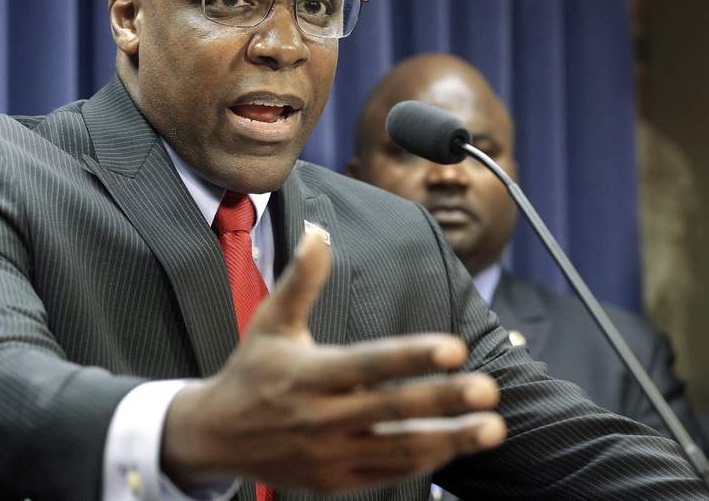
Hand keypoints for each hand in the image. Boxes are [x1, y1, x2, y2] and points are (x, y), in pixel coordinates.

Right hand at [161, 231, 505, 492]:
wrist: (215, 435)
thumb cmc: (251, 370)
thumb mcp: (270, 321)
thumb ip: (301, 279)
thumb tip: (318, 232)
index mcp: (309, 373)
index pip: (369, 363)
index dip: (413, 357)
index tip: (455, 349)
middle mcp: (320, 416)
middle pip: (391, 409)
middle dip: (443, 401)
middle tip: (489, 389)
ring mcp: (329, 453)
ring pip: (397, 450)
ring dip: (449, 440)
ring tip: (493, 427)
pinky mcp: (335, 480)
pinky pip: (386, 473)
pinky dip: (424, 461)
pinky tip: (458, 446)